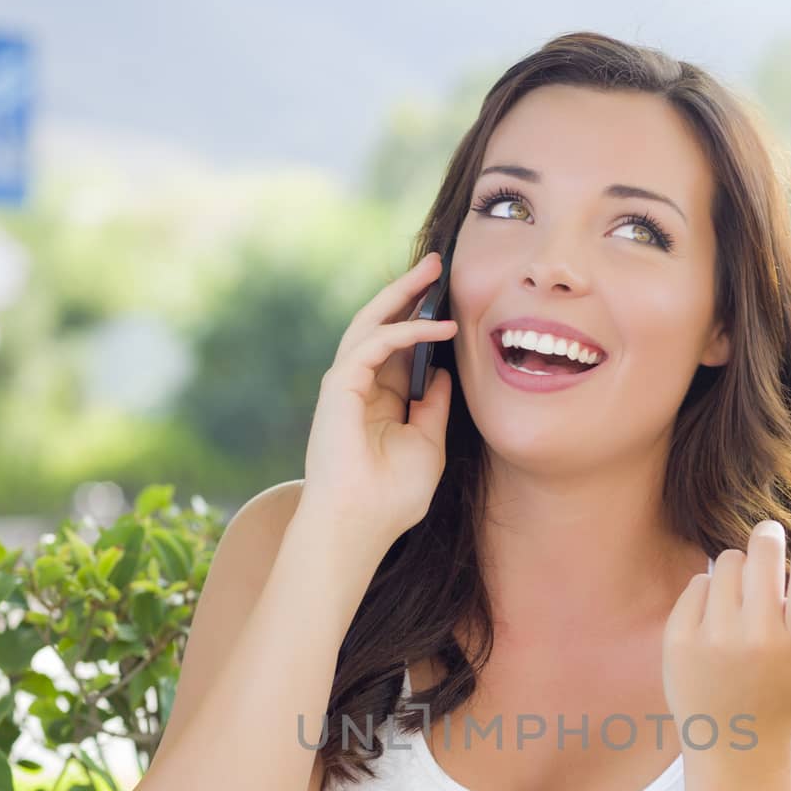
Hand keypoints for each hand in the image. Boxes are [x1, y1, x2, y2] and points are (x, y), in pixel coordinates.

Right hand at [297, 249, 458, 547]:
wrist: (360, 526)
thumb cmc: (392, 498)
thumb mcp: (428, 445)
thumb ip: (434, 408)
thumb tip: (445, 375)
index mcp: (378, 402)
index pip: (400, 350)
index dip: (422, 323)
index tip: (451, 301)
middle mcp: (359, 388)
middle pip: (383, 326)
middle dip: (409, 294)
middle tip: (438, 265)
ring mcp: (345, 385)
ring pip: (371, 323)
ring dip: (402, 295)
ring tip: (433, 271)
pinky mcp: (339, 386)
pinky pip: (374, 344)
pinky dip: (406, 332)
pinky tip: (439, 328)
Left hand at [662, 500, 790, 750]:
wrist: (733, 749)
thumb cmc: (787, 703)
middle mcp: (759, 641)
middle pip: (764, 551)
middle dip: (768, 537)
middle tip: (769, 542)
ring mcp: (716, 641)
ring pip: (726, 562)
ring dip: (737, 566)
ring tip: (744, 594)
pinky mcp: (680, 642)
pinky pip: (696, 585)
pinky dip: (708, 591)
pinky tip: (717, 618)